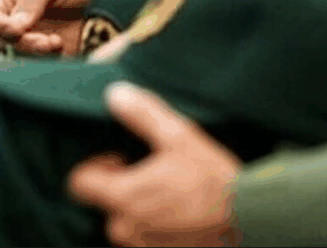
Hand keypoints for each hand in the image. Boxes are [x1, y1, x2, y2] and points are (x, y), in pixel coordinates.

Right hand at [0, 0, 100, 55]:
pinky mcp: (47, 59)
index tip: (15, 30)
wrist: (110, 3)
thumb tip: (15, 26)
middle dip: (21, 43)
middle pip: (0, 42)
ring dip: (34, 53)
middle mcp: (16, 23)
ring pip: (17, 57)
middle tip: (45, 39)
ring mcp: (31, 42)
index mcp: (11, 0)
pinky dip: (46, 61)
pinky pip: (35, 67)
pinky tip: (62, 48)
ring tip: (56, 43)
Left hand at [68, 82, 242, 246]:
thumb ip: (143, 115)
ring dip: (141, 208)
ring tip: (173, 194)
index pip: (78, 183)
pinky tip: (182, 213)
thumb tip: (115, 94)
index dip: (95, 167)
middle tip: (155, 173)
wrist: (248, 221)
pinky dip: (157, 226)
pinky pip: (146, 238)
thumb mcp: (179, 137)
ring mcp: (142, 246)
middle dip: (123, 187)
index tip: (120, 159)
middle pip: (105, 203)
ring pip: (126, 223)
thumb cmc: (214, 181)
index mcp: (123, 196)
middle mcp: (126, 227)